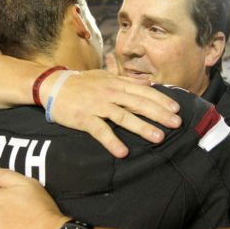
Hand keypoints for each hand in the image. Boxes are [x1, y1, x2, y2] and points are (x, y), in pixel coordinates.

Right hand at [41, 69, 181, 156]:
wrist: (53, 86)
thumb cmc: (81, 83)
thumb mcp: (105, 76)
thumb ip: (126, 80)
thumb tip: (147, 82)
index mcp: (116, 83)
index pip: (143, 91)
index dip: (161, 100)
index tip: (176, 108)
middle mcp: (109, 93)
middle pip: (138, 103)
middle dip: (159, 113)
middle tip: (176, 123)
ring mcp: (97, 105)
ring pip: (123, 116)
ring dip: (141, 127)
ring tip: (158, 138)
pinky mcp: (84, 118)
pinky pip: (100, 130)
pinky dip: (111, 141)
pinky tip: (123, 152)